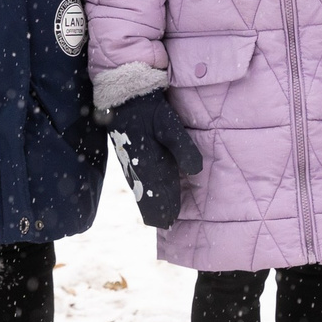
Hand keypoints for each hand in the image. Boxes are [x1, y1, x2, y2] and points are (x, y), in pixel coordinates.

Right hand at [108, 89, 201, 228]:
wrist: (125, 97)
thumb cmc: (149, 110)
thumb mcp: (170, 125)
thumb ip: (183, 148)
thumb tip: (196, 171)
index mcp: (148, 164)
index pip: (157, 194)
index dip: (165, 209)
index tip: (170, 222)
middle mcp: (138, 169)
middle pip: (147, 197)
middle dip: (157, 210)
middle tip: (167, 224)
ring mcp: (132, 165)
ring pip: (142, 191)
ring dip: (151, 203)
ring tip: (159, 217)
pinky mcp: (130, 159)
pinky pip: (138, 182)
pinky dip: (146, 192)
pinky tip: (150, 195)